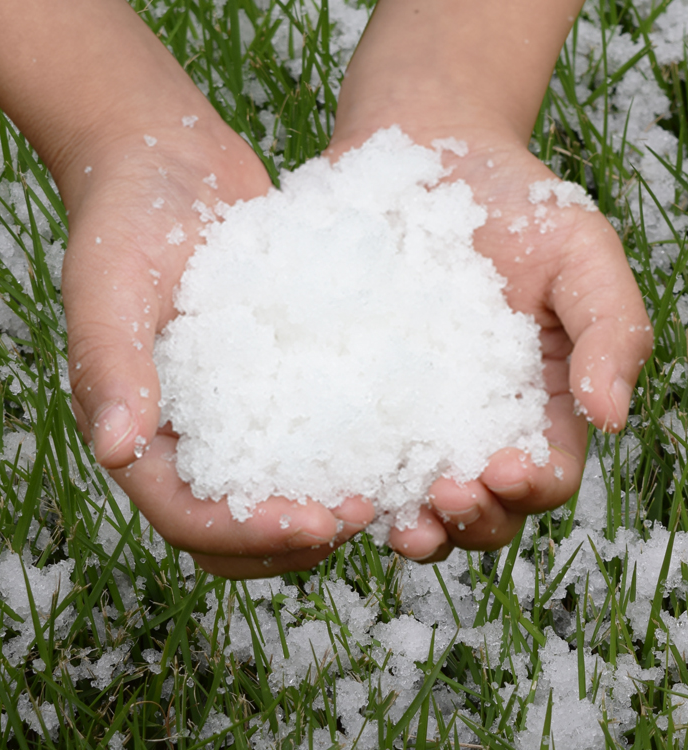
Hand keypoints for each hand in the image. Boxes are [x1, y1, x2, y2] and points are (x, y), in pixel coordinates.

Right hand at [60, 96, 373, 578]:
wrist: (169, 161)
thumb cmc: (127, 215)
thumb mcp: (111, 283)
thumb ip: (109, 364)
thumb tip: (115, 450)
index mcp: (137, 429)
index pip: (185, 517)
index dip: (246, 535)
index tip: (316, 522)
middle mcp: (180, 434)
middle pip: (232, 527)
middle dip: (292, 540)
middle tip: (361, 515)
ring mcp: (224, 410)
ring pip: (269, 491)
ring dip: (319, 509)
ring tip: (381, 493)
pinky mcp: (262, 379)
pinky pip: (299, 434)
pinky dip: (337, 453)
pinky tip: (387, 439)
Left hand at [326, 0, 651, 560]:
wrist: (428, 156)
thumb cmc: (515, 204)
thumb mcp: (581, 254)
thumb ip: (610, 330)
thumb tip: (610, 417)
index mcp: (537, 404)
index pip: (544, 474)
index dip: (530, 488)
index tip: (505, 470)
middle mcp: (474, 424)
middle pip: (481, 506)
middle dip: (469, 520)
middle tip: (444, 498)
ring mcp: (411, 414)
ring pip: (414, 498)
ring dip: (412, 525)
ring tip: (396, 520)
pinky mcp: (355, 393)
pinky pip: (353, 450)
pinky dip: (350, 479)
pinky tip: (338, 481)